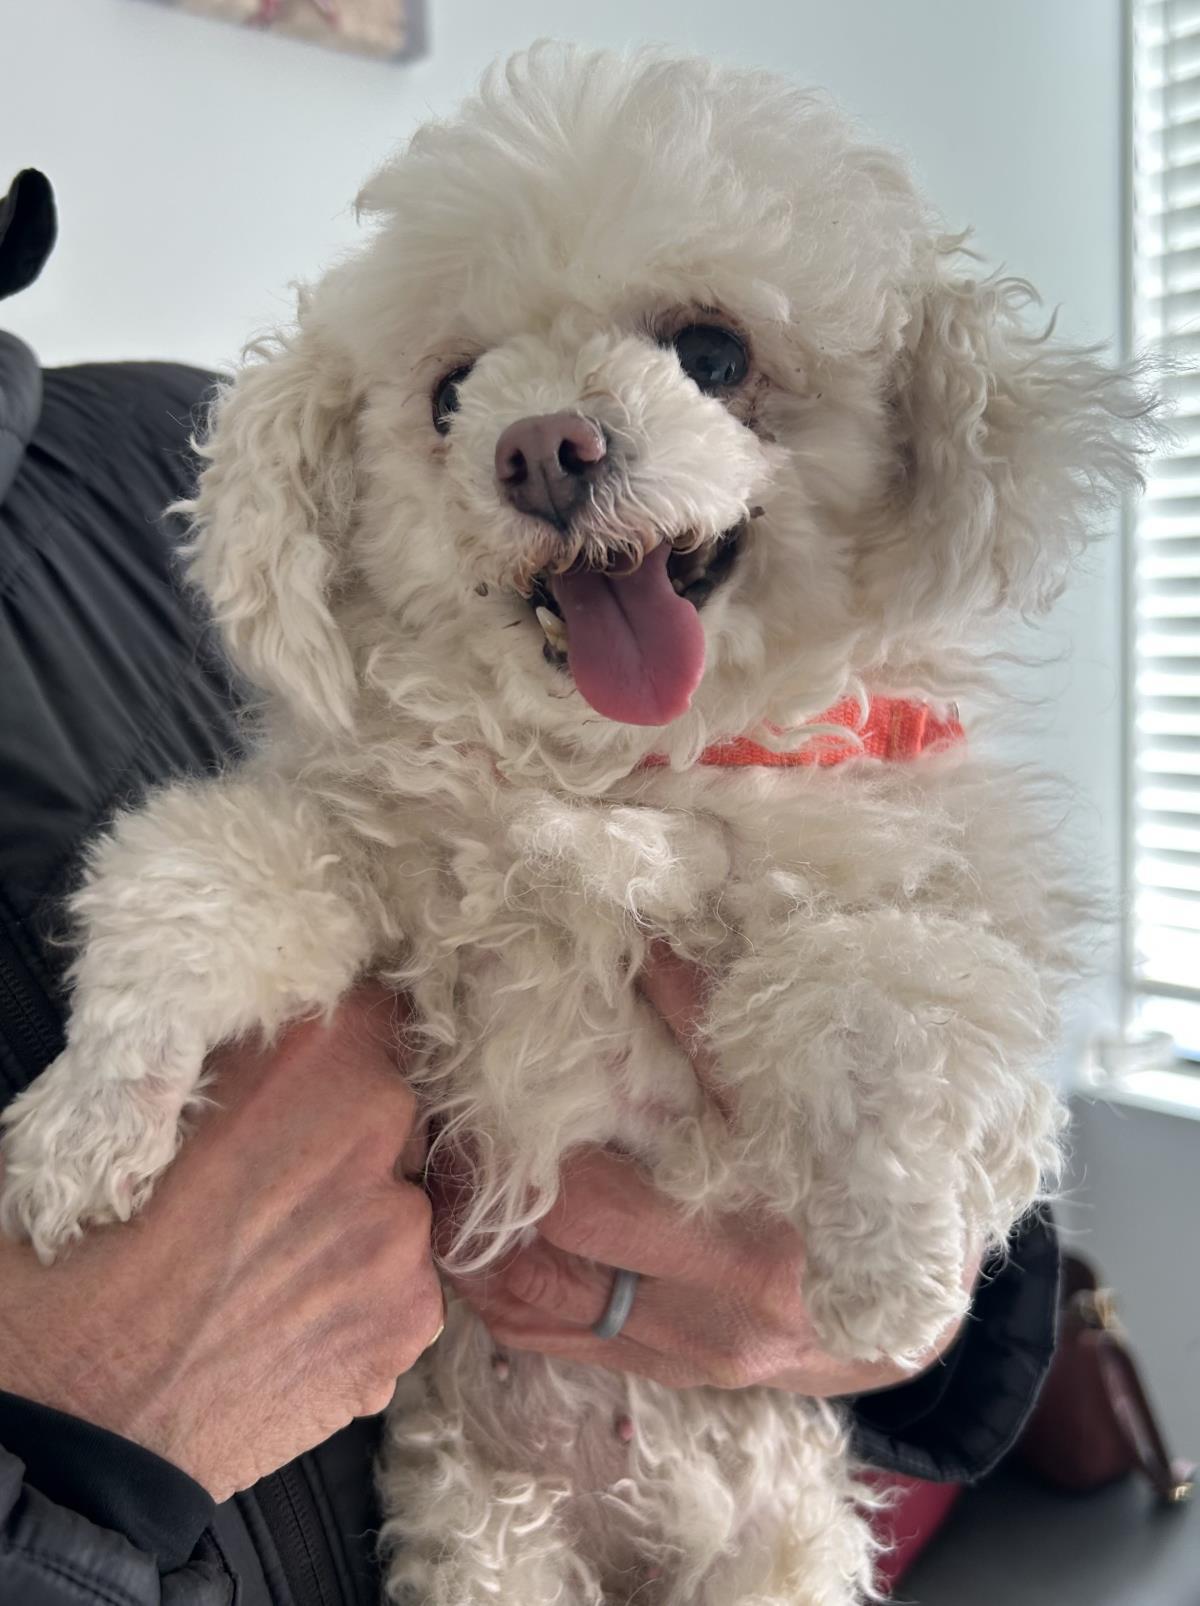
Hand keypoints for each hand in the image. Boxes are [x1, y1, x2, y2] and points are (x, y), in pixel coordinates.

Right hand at [0, 985, 442, 1500]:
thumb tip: (256, 1054)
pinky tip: (290, 1318)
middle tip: (276, 1181)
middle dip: (346, 1135)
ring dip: (357, 1220)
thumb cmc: (76, 1265)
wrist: (75, 1430)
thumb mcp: (134, 1120)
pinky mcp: (410, 1321)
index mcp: (308, 1062)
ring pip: (399, 1202)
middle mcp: (375, 1132)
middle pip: (393, 1111)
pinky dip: (361, 1294)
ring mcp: (402, 1231)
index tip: (317, 1071)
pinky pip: (402, 1284)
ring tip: (274, 1266)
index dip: (343, 1044)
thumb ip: (223, 1068)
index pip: (376, 1012)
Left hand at [451, 946, 975, 1391]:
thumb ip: (722, 1035)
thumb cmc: (882, 1185)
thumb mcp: (818, 1106)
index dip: (519, 1156)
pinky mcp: (669, 1375)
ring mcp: (685, 1357)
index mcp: (750, 1250)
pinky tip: (477, 1247)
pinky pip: (556, 1347)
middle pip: (549, 1267)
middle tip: (443, 1132)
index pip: (593, 1210)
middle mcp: (710, 1321)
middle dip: (482, 1200)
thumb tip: (643, 950)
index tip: (476, 1096)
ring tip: (443, 1182)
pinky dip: (502, 1298)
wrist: (933, 1307)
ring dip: (474, 1252)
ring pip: (537, 1317)